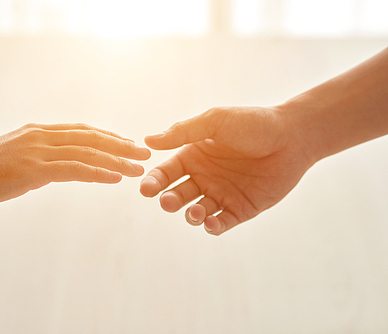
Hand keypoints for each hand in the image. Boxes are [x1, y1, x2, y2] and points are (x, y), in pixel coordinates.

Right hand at [0, 123, 150, 209]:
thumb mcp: (12, 159)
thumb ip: (35, 161)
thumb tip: (51, 170)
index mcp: (37, 132)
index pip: (81, 130)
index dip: (107, 136)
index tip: (126, 142)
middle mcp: (41, 136)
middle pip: (91, 137)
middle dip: (120, 144)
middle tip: (144, 151)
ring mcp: (38, 150)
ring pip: (88, 152)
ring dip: (117, 160)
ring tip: (139, 167)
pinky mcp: (35, 169)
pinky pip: (75, 169)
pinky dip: (99, 173)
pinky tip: (116, 178)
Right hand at [140, 106, 313, 235]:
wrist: (294, 136)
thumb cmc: (253, 124)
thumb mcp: (215, 121)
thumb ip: (184, 131)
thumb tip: (149, 141)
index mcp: (194, 156)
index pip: (166, 172)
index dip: (154, 181)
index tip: (146, 189)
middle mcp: (204, 177)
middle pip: (177, 194)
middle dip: (169, 200)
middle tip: (168, 201)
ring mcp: (222, 194)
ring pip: (197, 211)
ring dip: (191, 215)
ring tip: (195, 212)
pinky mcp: (241, 209)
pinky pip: (221, 222)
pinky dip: (213, 226)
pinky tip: (210, 223)